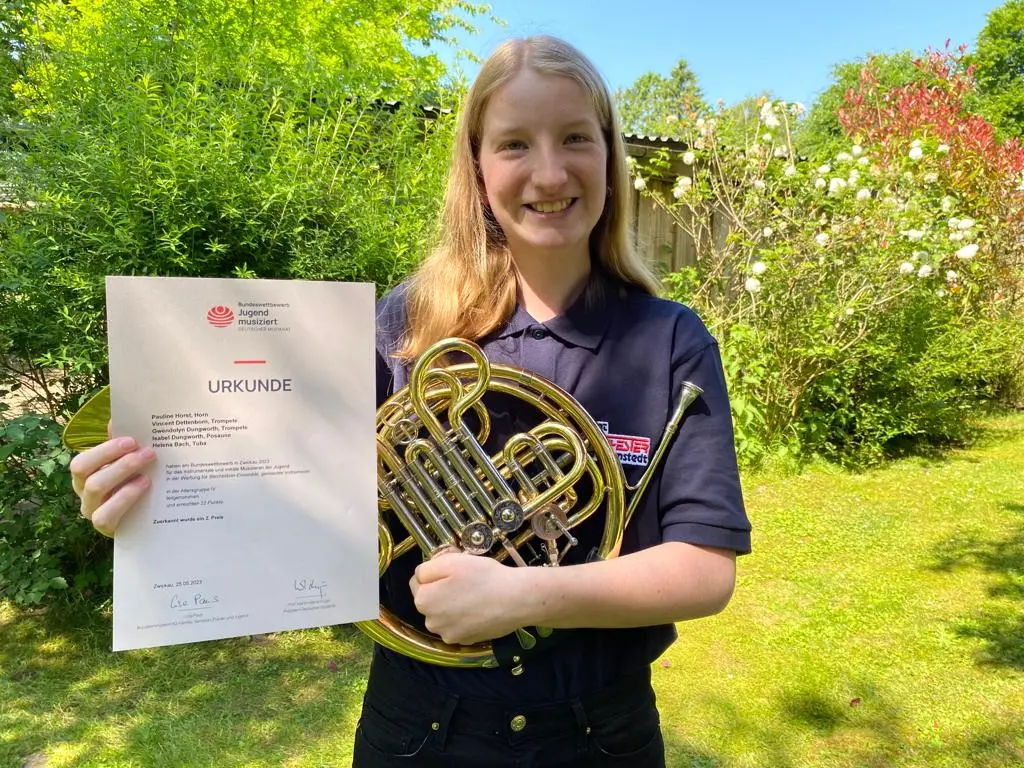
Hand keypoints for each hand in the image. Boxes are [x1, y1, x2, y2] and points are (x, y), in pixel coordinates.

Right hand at [69, 424, 155, 536]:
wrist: (142, 519)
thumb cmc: (132, 483)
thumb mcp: (127, 464)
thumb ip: (122, 446)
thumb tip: (118, 419)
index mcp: (85, 474)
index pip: (82, 461)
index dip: (105, 449)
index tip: (133, 440)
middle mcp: (83, 493)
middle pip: (85, 472)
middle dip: (117, 459)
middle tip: (148, 452)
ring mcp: (92, 511)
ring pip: (95, 490)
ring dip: (122, 475)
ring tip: (148, 472)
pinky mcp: (105, 528)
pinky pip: (106, 515)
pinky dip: (125, 499)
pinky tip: (144, 488)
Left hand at [409, 552, 531, 644]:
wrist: (515, 600)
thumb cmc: (484, 578)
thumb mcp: (450, 561)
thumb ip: (426, 568)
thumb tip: (419, 576)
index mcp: (424, 601)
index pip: (418, 582)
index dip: (435, 574)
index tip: (452, 571)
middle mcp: (432, 622)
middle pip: (431, 600)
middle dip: (442, 591)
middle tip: (465, 581)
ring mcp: (449, 634)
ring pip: (445, 614)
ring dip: (454, 605)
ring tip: (475, 595)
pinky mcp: (466, 641)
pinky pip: (459, 625)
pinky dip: (466, 618)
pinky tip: (480, 608)